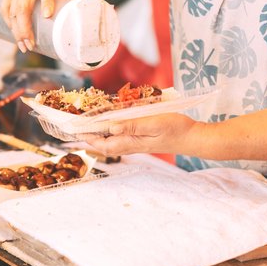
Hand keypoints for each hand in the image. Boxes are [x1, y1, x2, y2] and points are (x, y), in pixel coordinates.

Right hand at [0, 0, 89, 53]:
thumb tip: (93, 9)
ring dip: (16, 31)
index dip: (46, 2)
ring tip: (24, 47)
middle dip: (25, 29)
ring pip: (12, 11)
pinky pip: (5, 9)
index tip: (48, 16)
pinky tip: (14, 35)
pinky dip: (8, 23)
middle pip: (23, 7)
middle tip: (31, 46)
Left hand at [84, 113, 200, 155]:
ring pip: (111, 140)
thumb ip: (132, 126)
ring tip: (87, 122)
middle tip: (75, 124)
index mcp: (131, 142)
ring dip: (98, 132)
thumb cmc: (175, 129)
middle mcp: (131, 144)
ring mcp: (136, 142)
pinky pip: (121, 135)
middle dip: (88, 135)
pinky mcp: (141, 138)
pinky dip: (111, 129)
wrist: (192, 137)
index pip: (103, 143)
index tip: (74, 129)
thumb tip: (110, 127)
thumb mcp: (154, 123)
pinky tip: (110, 121)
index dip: (87, 136)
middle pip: (104, 143)